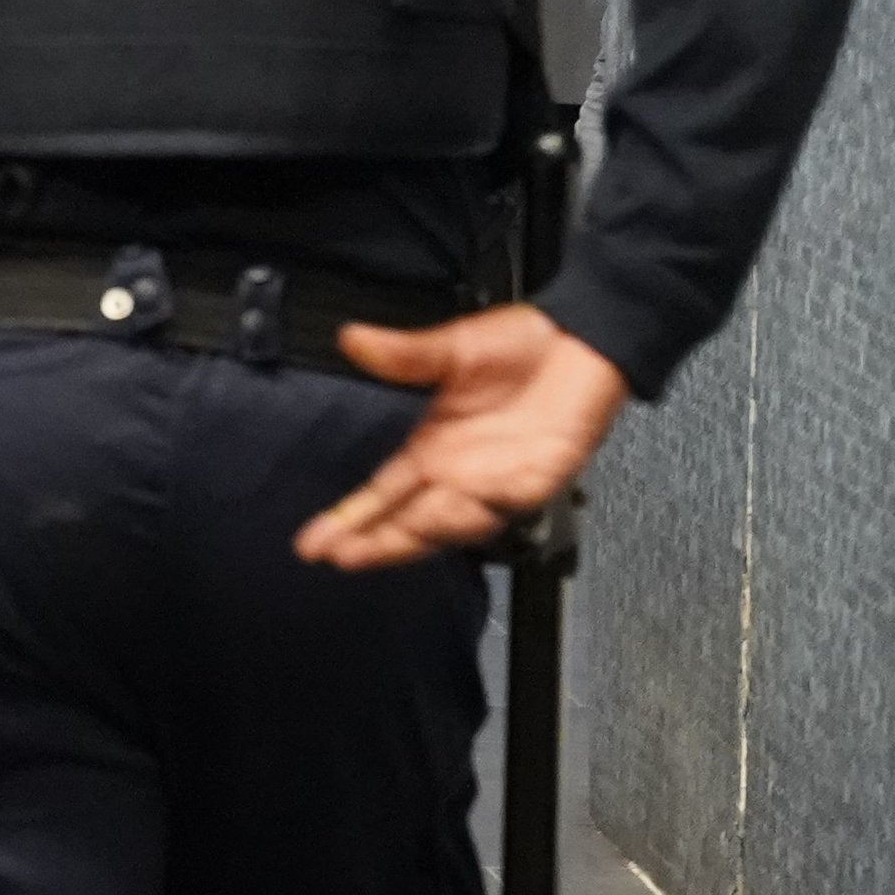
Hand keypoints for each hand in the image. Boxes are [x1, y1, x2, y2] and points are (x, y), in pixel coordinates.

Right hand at [292, 306, 631, 571]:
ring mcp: (496, 483)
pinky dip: (474, 512)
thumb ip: (403, 353)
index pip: (382, 496)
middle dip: (373, 541)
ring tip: (381, 542)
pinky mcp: (535, 479)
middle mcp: (458, 475)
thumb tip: (352, 339)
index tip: (314, 541)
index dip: (350, 519)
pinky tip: (446, 514)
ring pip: (450, 524)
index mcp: (432, 450)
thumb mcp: (452, 347)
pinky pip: (503, 506)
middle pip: (408, 521)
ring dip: (416, 535)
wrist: (580, 340)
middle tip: (338, 555)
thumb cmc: (522, 348)